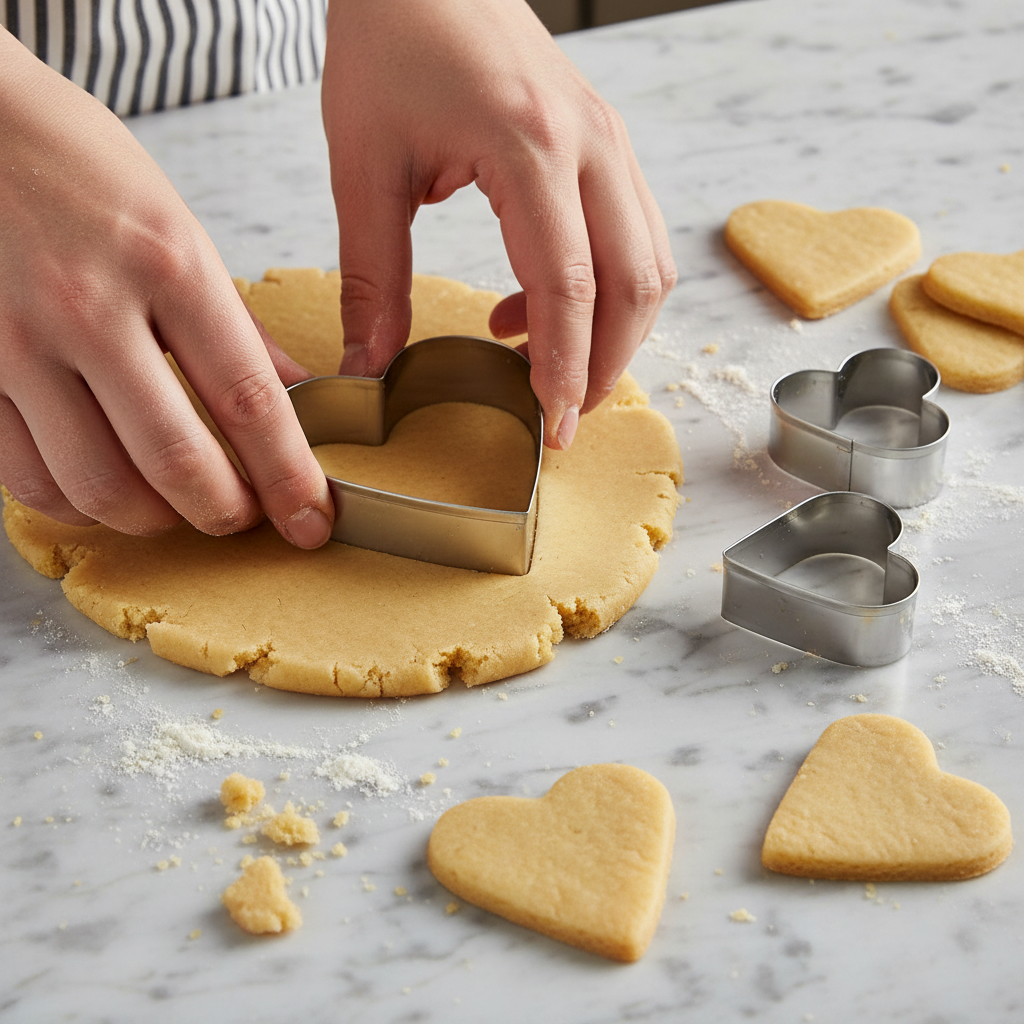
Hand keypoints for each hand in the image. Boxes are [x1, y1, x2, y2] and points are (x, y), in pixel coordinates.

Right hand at [0, 30, 332, 546]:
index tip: (312, 519)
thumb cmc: (76, 166)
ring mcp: (15, 343)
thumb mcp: (179, 228)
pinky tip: (105, 484)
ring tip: (177, 504)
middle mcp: (89, 308)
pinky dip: (77, 502)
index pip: (248, 401)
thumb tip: (298, 395)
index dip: (289, 478)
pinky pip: (25, 477)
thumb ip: (238, 327)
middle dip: (225, 514)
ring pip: (96, 487)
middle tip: (244, 517)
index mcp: (167, 265)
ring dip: (154, 518)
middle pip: (175, 463)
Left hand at [321, 0, 675, 448]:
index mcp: (529, 146)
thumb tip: (367, 367)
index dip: (565, 368)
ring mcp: (610, 140)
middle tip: (560, 418)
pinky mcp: (606, 143)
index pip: (569, 284)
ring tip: (548, 370)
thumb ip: (372, 275)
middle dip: (606, 364)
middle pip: (635, 283)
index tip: (552, 429)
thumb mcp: (364, 163)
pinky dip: (601, 290)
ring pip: (648, 262)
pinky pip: (631, 235)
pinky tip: (532, 308)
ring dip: (613, 331)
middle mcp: (590, 144)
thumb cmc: (390, 39)